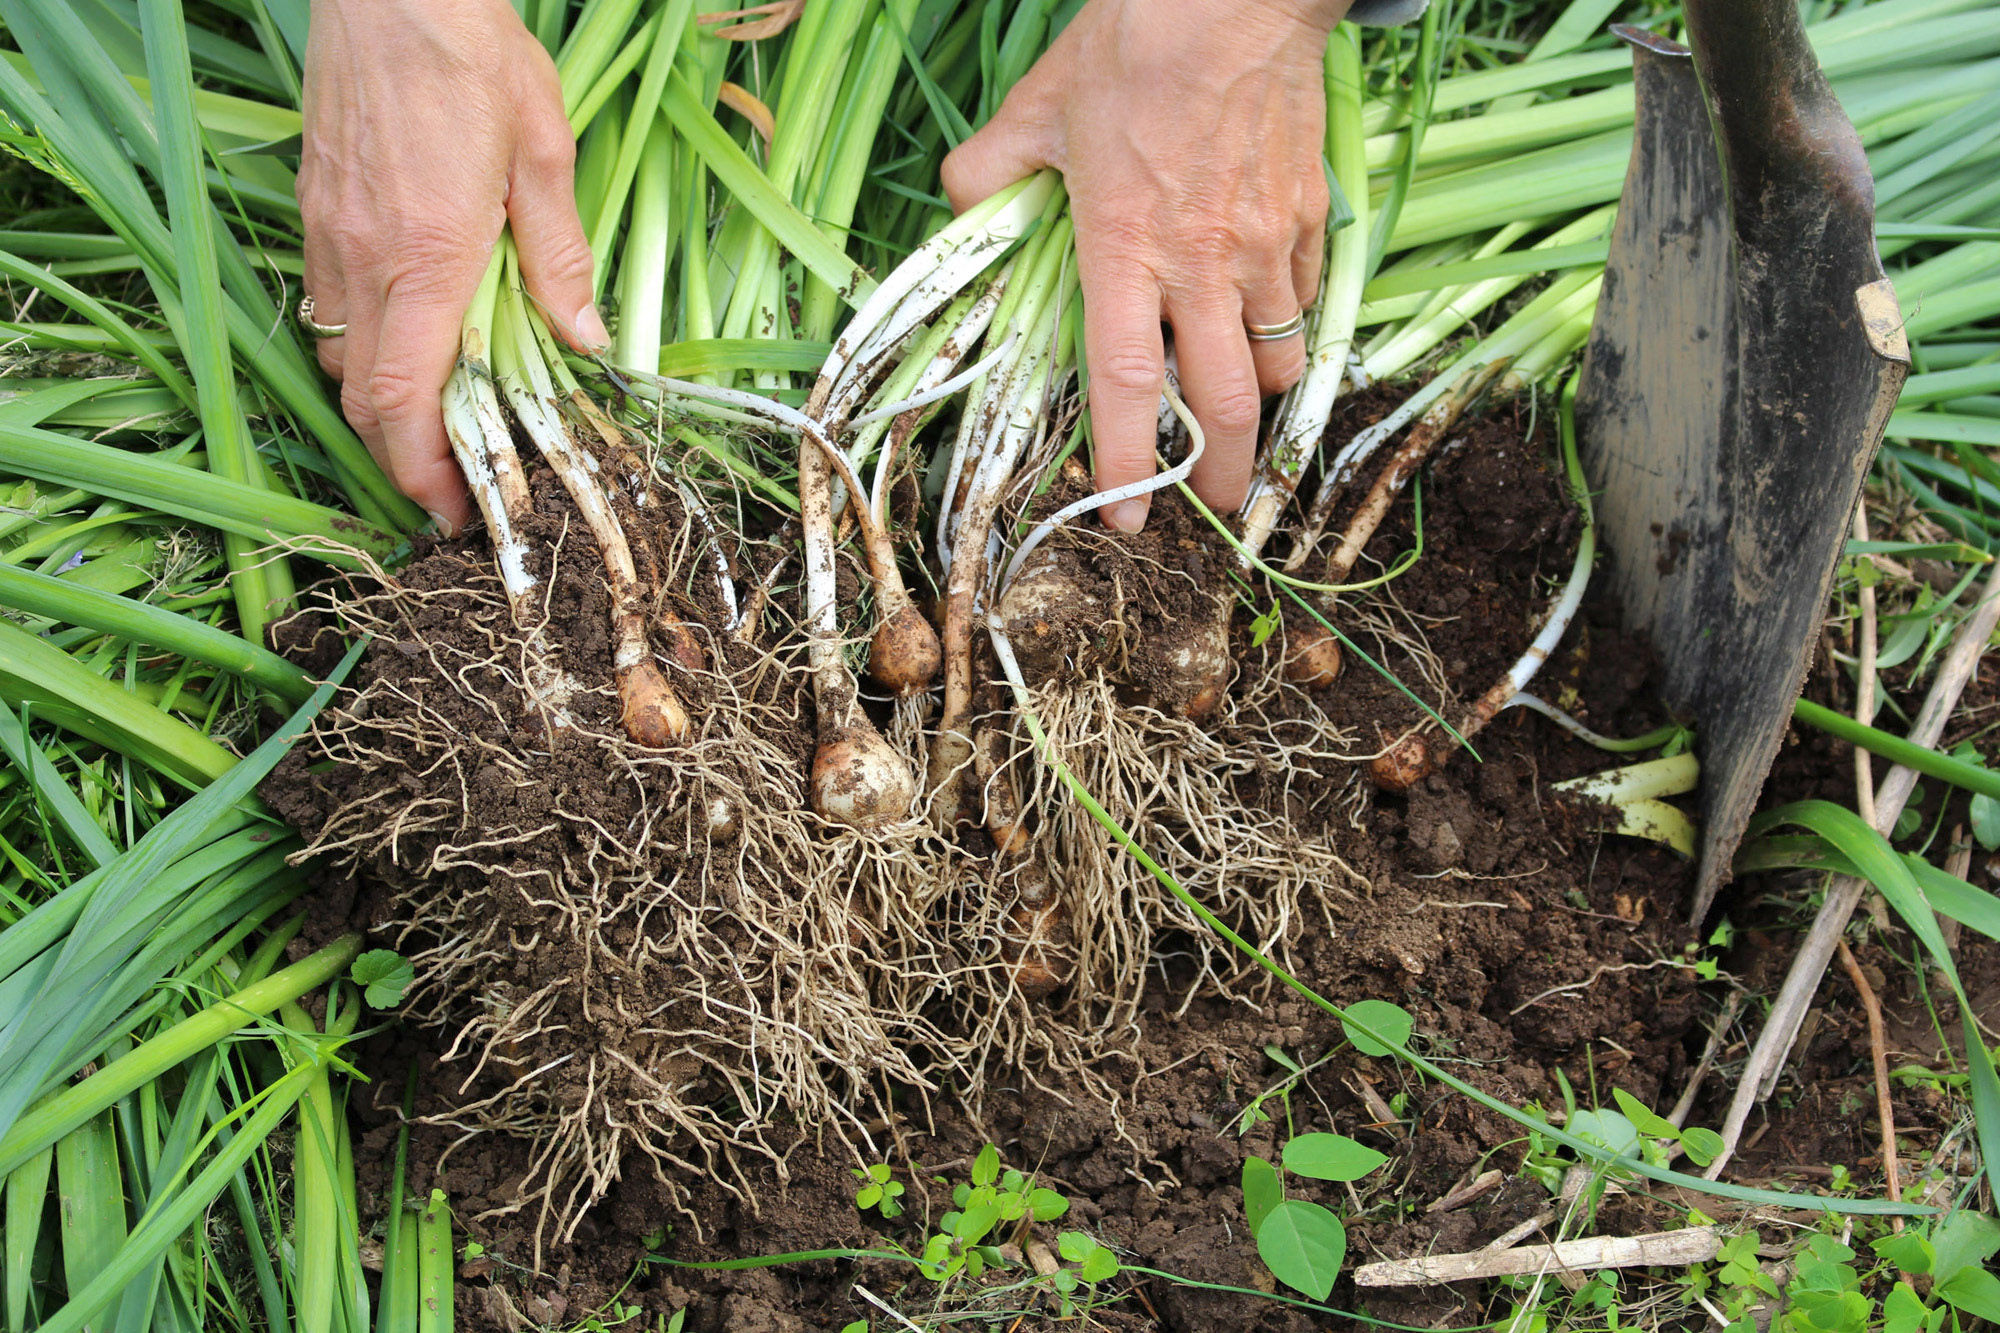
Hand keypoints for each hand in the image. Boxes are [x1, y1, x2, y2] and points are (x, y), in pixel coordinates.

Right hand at [298, 0, 604, 532]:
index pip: (406, 397)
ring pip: (341, 357)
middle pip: (365, 398)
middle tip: (450, 495)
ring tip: (436, 430)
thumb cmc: (471, 53)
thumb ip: (560, 252)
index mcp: (426, 254)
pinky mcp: (315, 209)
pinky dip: (363, 350)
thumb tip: (586, 336)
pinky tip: (407, 343)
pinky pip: (330, 308)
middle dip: (403, 462)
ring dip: (383, 409)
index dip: (422, 470)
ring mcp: (330, 233)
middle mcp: (364, 255)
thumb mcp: (543, 150)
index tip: (453, 512)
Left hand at [942, 0, 1348, 530]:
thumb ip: (990, 172)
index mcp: (1125, 249)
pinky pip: (1303, 301)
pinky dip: (1287, 328)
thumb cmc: (1132, 45)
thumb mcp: (1037, 107)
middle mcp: (1202, 264)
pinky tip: (1266, 324)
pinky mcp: (1307, 217)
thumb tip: (963, 207)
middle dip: (1222, 473)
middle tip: (1213, 508)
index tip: (1126, 520)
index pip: (1123, 385)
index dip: (1124, 463)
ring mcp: (1264, 245)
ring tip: (1244, 420)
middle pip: (1228, 402)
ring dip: (1262, 403)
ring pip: (1279, 361)